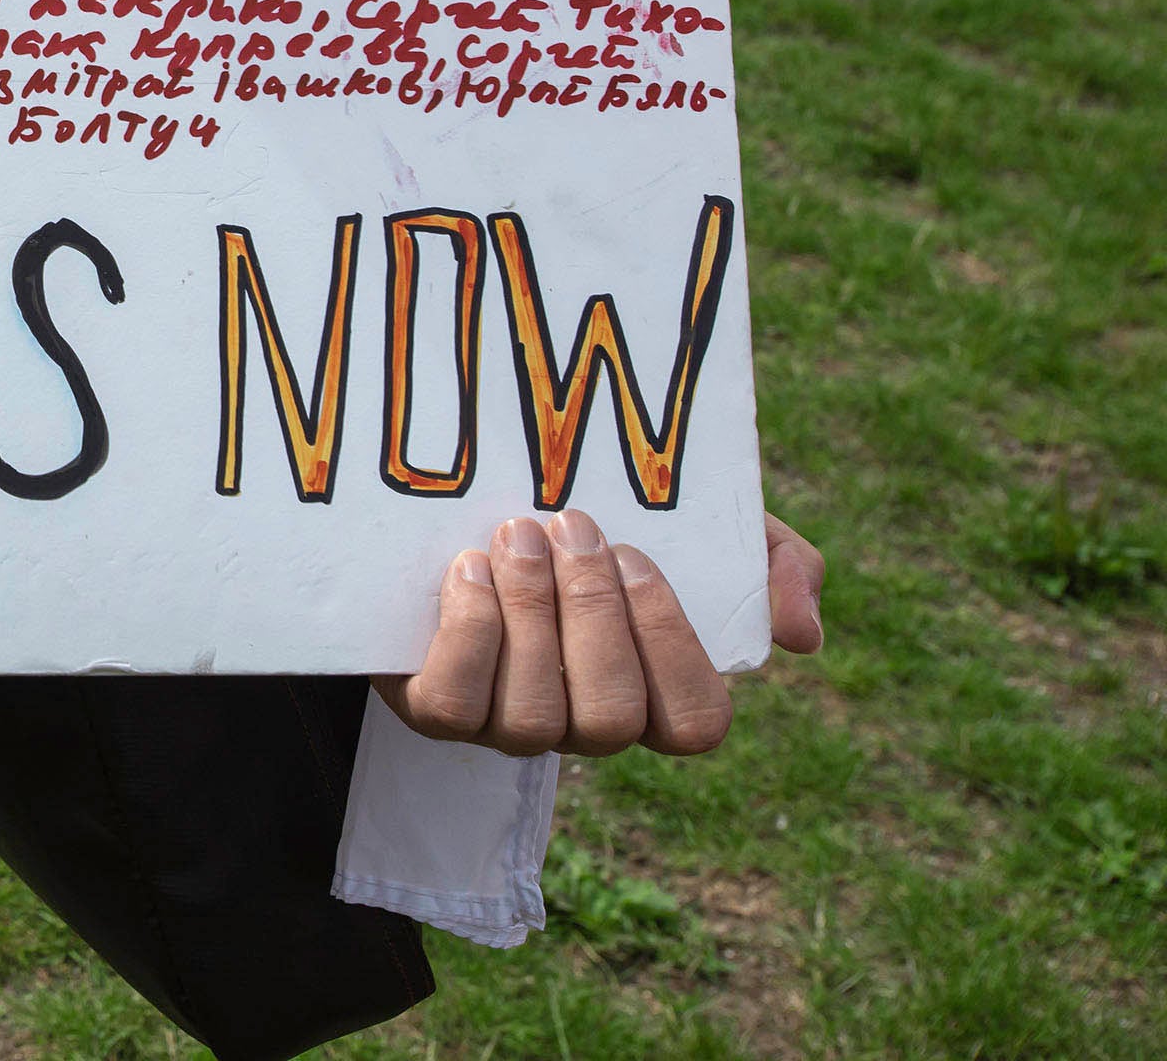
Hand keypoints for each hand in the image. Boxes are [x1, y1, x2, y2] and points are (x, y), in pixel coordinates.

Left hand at [374, 510, 825, 757]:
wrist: (469, 509)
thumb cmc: (607, 526)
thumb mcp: (705, 527)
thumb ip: (777, 566)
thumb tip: (802, 634)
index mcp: (655, 697)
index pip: (695, 723)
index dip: (668, 642)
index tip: (635, 555)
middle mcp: (585, 726)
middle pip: (611, 718)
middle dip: (591, 614)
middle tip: (568, 527)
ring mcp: (508, 727)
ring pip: (533, 716)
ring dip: (528, 612)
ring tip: (516, 534)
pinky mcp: (436, 709)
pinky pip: (454, 705)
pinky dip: (466, 632)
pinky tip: (468, 569)